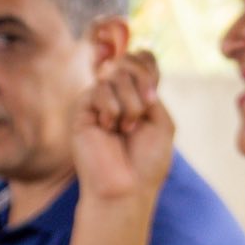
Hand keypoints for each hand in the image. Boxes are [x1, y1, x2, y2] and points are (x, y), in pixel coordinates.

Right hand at [72, 50, 174, 202]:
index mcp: (139, 94)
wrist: (126, 187)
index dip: (148, 68)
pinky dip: (111, 110)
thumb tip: (123, 63)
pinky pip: (99, 89)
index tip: (153, 97)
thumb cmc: (147, 161)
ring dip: (130, 104)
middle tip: (142, 115)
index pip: (142, 58)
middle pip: (129, 61)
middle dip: (141, 85)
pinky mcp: (82, 108)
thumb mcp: (162, 121)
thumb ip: (148, 88)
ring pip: (115, 74)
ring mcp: (100, 100)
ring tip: (125, 129)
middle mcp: (118, 94)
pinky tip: (108, 129)